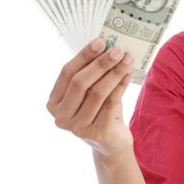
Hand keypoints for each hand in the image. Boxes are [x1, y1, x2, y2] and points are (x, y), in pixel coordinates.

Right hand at [46, 38, 135, 158]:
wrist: (112, 141)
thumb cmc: (100, 109)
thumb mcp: (91, 91)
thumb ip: (92, 72)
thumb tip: (107, 44)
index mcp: (54, 102)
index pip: (66, 73)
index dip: (83, 56)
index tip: (100, 41)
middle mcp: (61, 117)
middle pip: (80, 83)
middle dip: (101, 64)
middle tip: (118, 50)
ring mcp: (77, 127)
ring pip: (97, 93)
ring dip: (114, 73)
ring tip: (128, 59)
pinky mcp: (96, 133)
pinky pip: (110, 103)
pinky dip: (121, 85)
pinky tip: (129, 73)